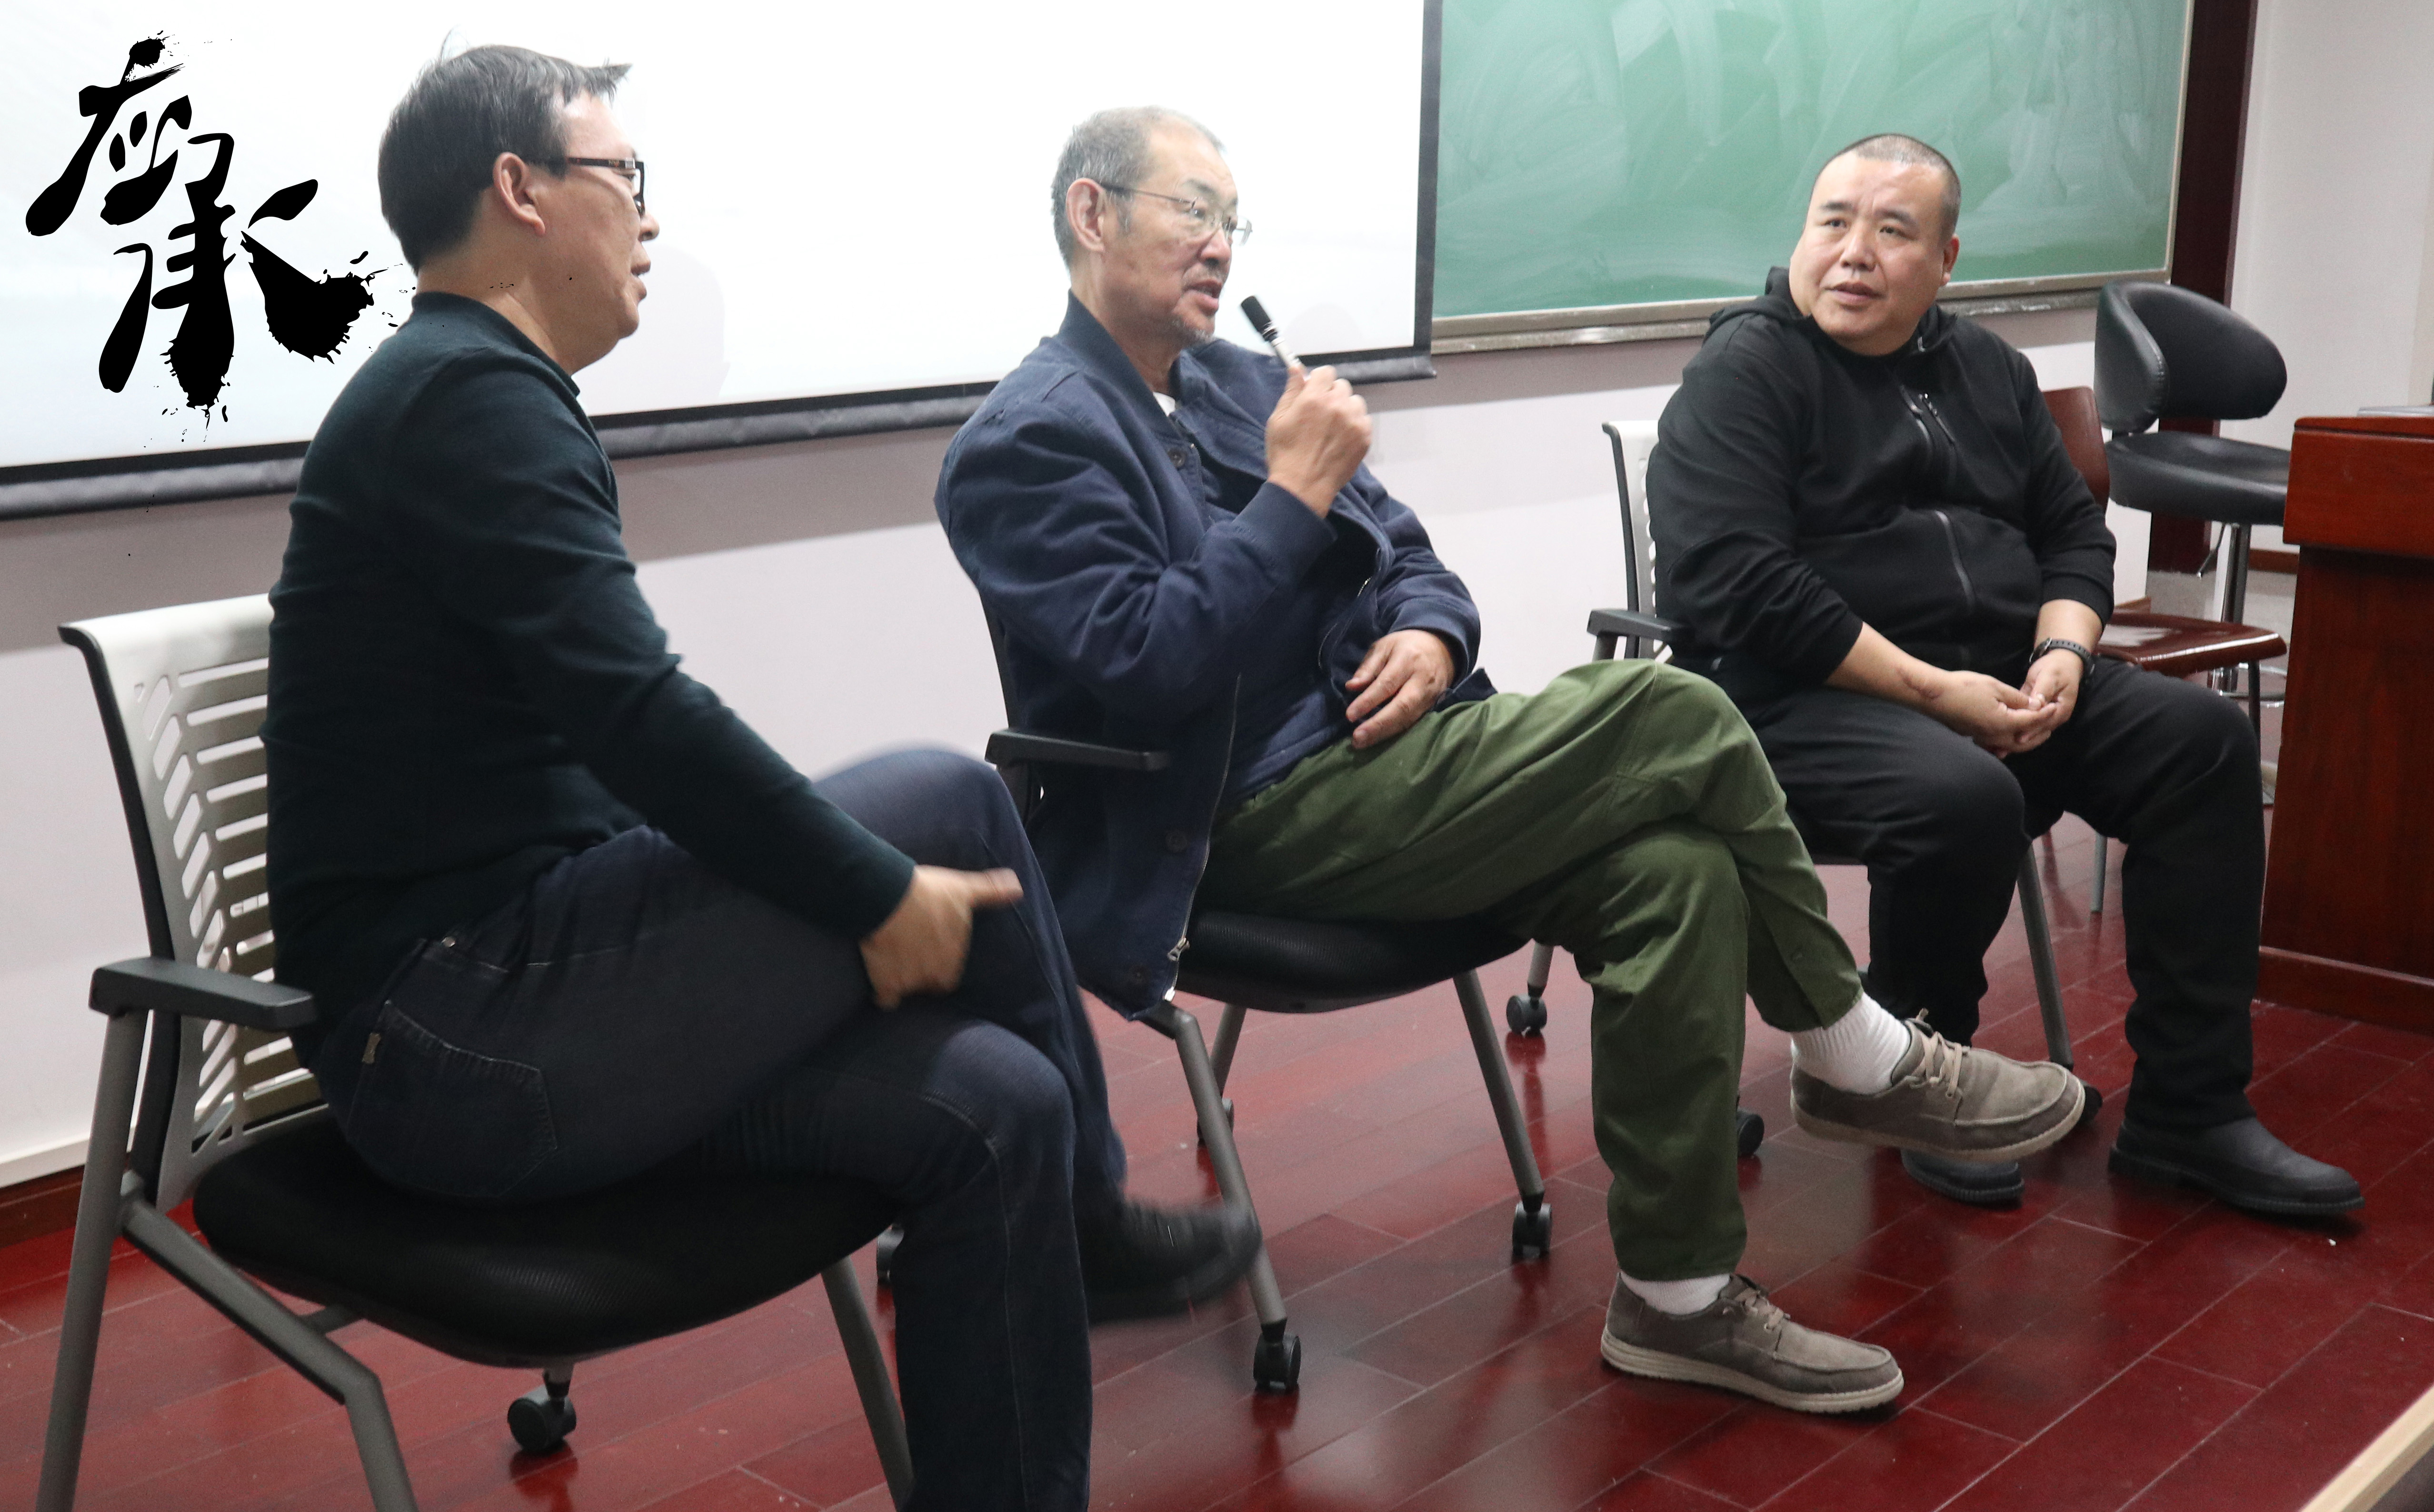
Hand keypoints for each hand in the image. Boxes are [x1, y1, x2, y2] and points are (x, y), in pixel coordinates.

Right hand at [859, 865, 1022, 1008]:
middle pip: (930, 984)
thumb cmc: (929, 893)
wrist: (888, 897)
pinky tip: (881, 983)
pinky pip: (886, 1000)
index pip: (949, 974)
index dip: (941, 964)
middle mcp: (935, 976)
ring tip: (894, 962)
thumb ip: (990, 891)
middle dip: (924, 974)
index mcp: (953, 959)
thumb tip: (1017, 888)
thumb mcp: (964, 889)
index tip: (932, 952)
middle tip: (912, 955)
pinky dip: (884, 994)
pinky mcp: (886, 984)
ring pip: (910, 991)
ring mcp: (910, 982)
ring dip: (904, 981)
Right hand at [1265, 364, 1370, 515]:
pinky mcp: (1364, 437)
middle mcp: (1338, 405)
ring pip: (1355, 402)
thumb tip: (1296, 368)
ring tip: (1332, 428)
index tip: (1314, 391)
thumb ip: (1291, 391)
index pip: (1326, 372)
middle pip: (1341, 386)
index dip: (1319, 381)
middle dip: (1331, 395)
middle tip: (1320, 414)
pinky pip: (1364, 420)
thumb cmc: (1285, 454)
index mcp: (1314, 398)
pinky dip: (1354, 425)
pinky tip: (1341, 439)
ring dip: (1345, 409)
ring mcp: (1354, 421)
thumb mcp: (1278, 419)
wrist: (1303, 488)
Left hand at [1344, 630, 1454, 748]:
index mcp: (1408, 659)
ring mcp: (1430, 695)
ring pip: (1409, 718)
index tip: (1350, 715)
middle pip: (1402, 706)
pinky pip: (1413, 722)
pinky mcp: (1432, 706)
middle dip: (1378, 724)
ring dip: (1385, 733)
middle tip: (1357, 738)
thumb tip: (1351, 687)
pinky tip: (1379, 739)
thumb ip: (1368, 667)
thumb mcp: (1384, 647)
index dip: (1368, 701)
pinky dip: (1396, 732)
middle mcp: (1422, 679)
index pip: (1387, 684)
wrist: (1441, 648)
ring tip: (1363, 743)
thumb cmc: (1405, 646)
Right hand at [1905, 666, 2048, 753]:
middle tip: (2050, 725)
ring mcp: (1982, 738)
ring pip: (2010, 746)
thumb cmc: (1963, 687)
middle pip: (2024, 742)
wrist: (1933, 695)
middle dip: (2040, 734)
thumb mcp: (1995, 687)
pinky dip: (2009, 741)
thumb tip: (2033, 705)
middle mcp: (1994, 736)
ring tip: (2034, 731)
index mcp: (2003, 723)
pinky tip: (2010, 734)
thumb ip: (2017, 698)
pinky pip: (1996, 744)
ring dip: (2025, 740)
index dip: (2046, 713)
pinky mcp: (1973, 736)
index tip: (2055, 706)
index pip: (2032, 721)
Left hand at [2005, 649, 2085, 752]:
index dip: (2032, 731)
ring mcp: (2043, 716)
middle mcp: (2053, 717)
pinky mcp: (2033, 712)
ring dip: (2014, 739)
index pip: (2046, 724)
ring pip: (2029, 730)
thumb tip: (2037, 704)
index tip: (2019, 738)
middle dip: (2021, 741)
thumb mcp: (2050, 676)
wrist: (2060, 661)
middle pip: (2037, 732)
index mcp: (2061, 710)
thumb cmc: (2056, 667)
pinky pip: (2022, 723)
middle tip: (2002, 749)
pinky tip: (1996, 738)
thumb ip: (2043, 690)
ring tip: (1998, 749)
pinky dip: (2011, 730)